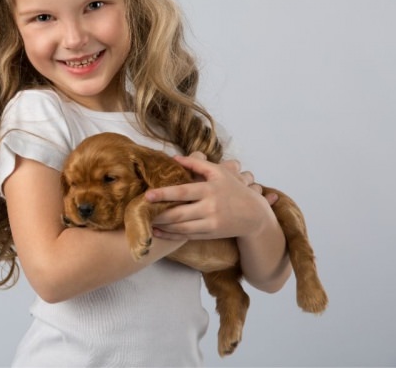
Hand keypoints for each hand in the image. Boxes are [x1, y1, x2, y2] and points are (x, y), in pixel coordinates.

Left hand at [145, 155, 273, 240]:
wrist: (254, 215)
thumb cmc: (234, 189)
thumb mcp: (219, 172)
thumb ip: (197, 163)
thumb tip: (174, 158)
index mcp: (210, 190)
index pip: (183, 192)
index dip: (164, 194)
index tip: (147, 195)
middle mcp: (210, 208)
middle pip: (178, 213)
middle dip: (158, 214)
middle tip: (141, 211)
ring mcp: (211, 223)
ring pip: (181, 227)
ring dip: (162, 226)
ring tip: (146, 222)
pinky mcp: (211, 234)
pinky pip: (187, 236)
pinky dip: (171, 235)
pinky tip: (158, 232)